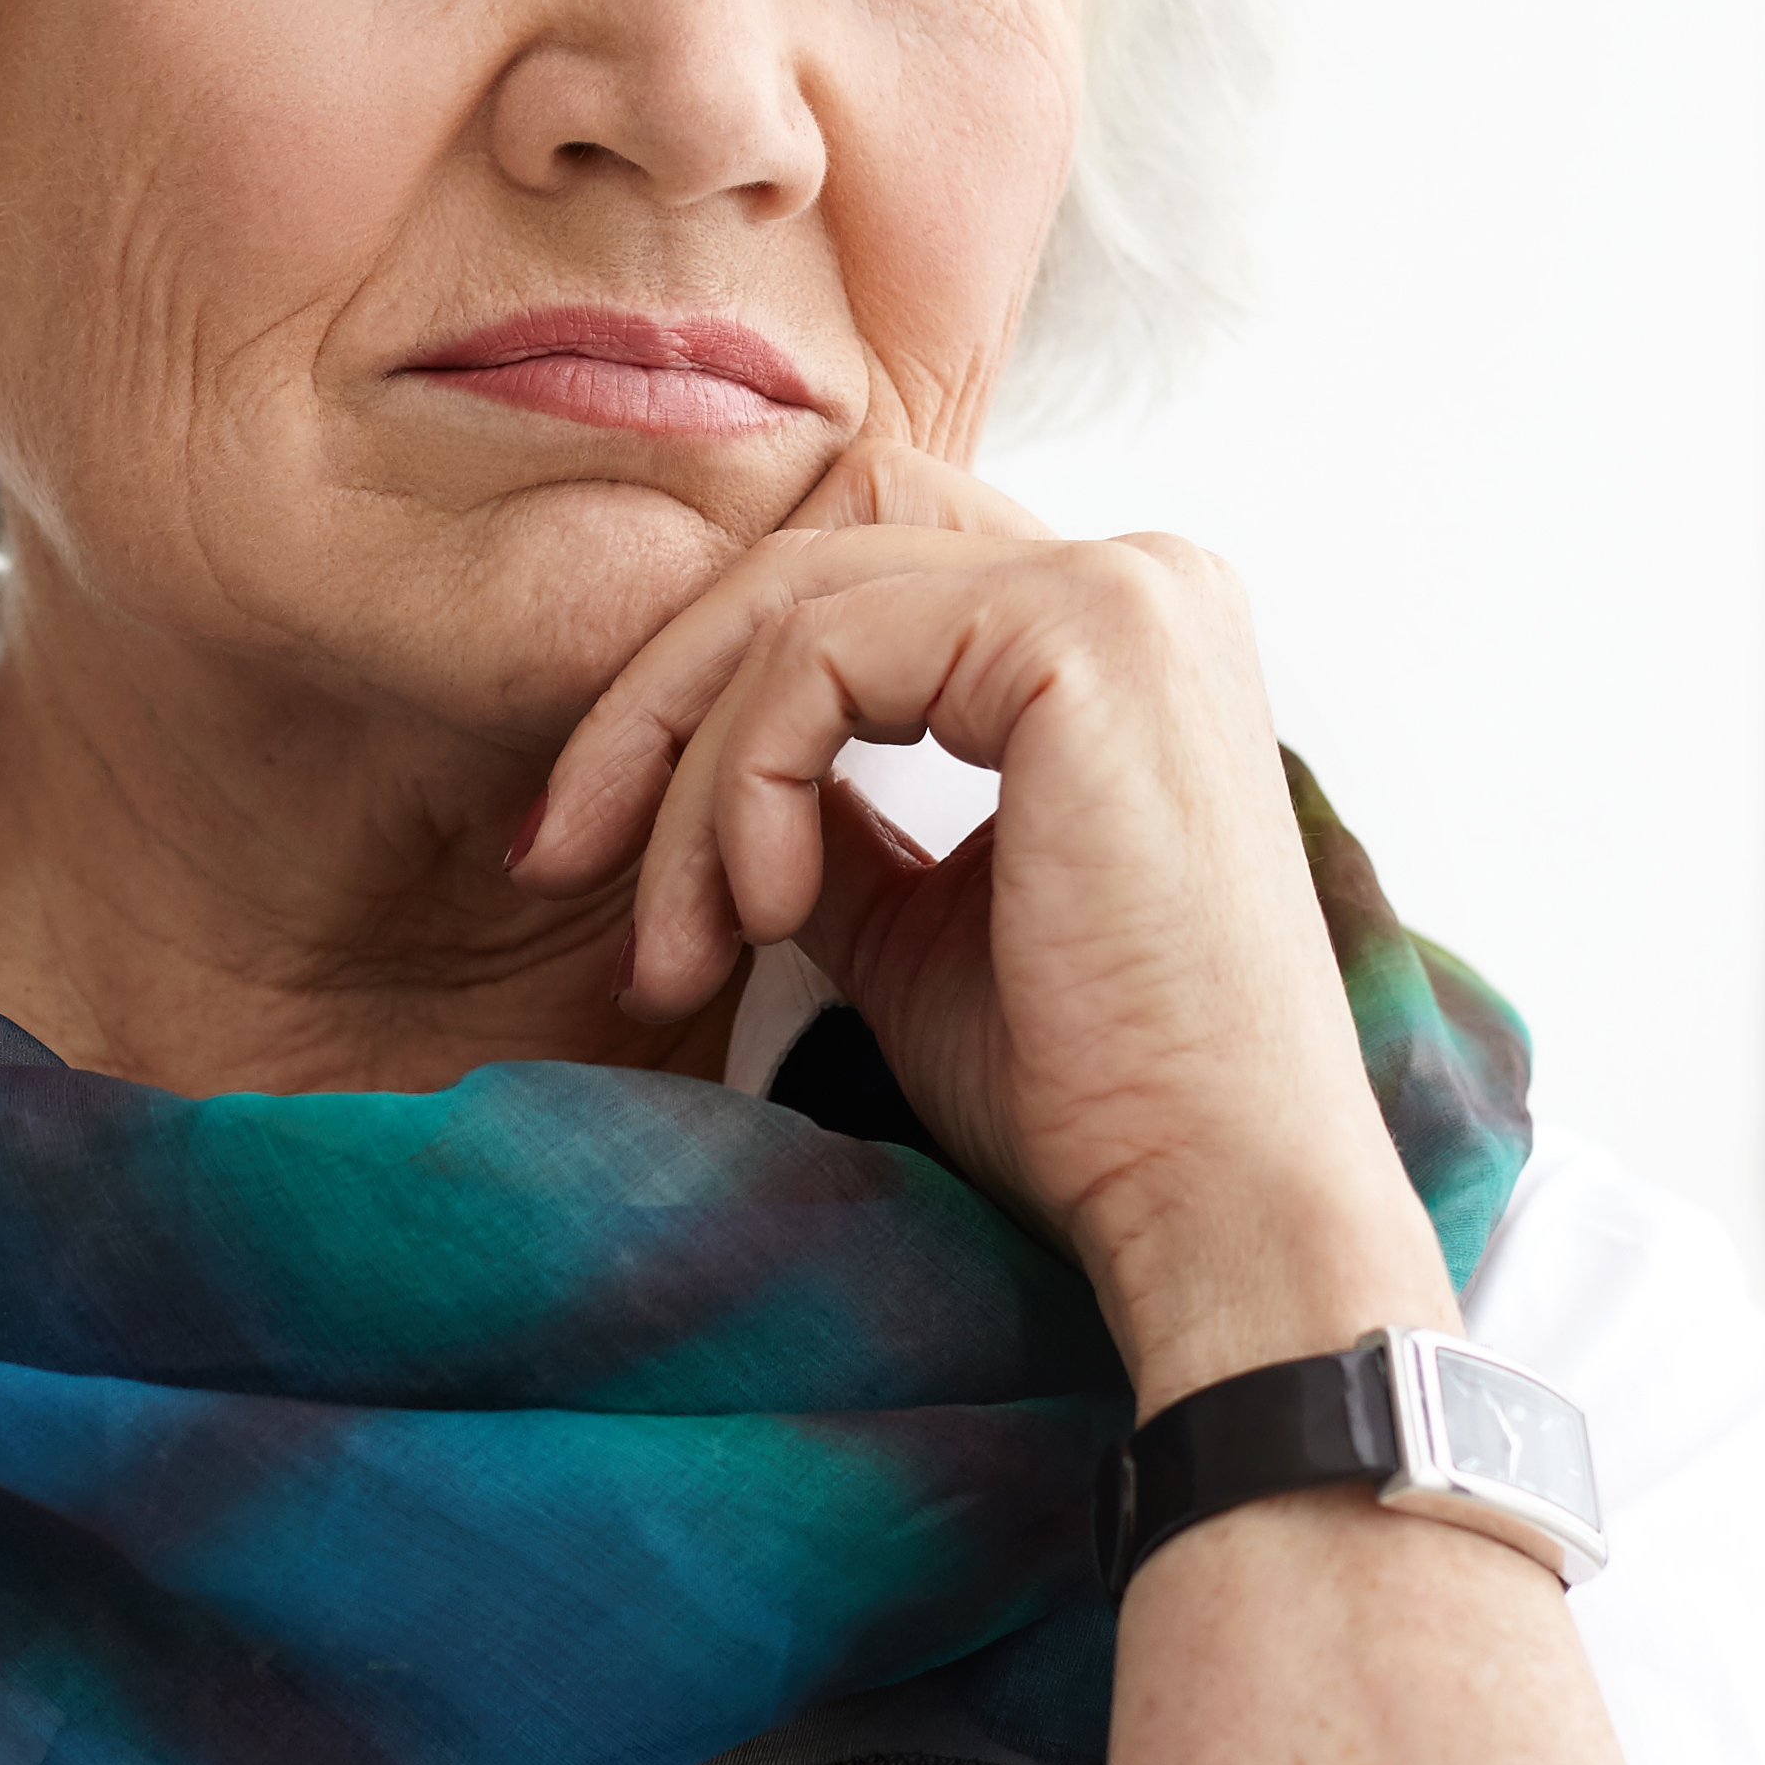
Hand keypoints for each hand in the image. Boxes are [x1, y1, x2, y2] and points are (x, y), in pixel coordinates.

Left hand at [508, 445, 1457, 1403]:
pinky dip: (744, 785)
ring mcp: (1121, 588)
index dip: (700, 700)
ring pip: (792, 610)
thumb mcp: (910, 927)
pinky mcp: (1081, 629)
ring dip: (684, 781)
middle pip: (806, 567)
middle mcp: (1138, 577)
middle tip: (554, 858)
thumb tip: (701, 780)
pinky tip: (760, 915)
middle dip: (650, 714)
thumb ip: (824, 820)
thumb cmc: (1086, 1097)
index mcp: (1114, 636)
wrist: (1211, 1198)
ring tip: (668, 950)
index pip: (850, 592)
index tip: (594, 853)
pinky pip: (818, 659)